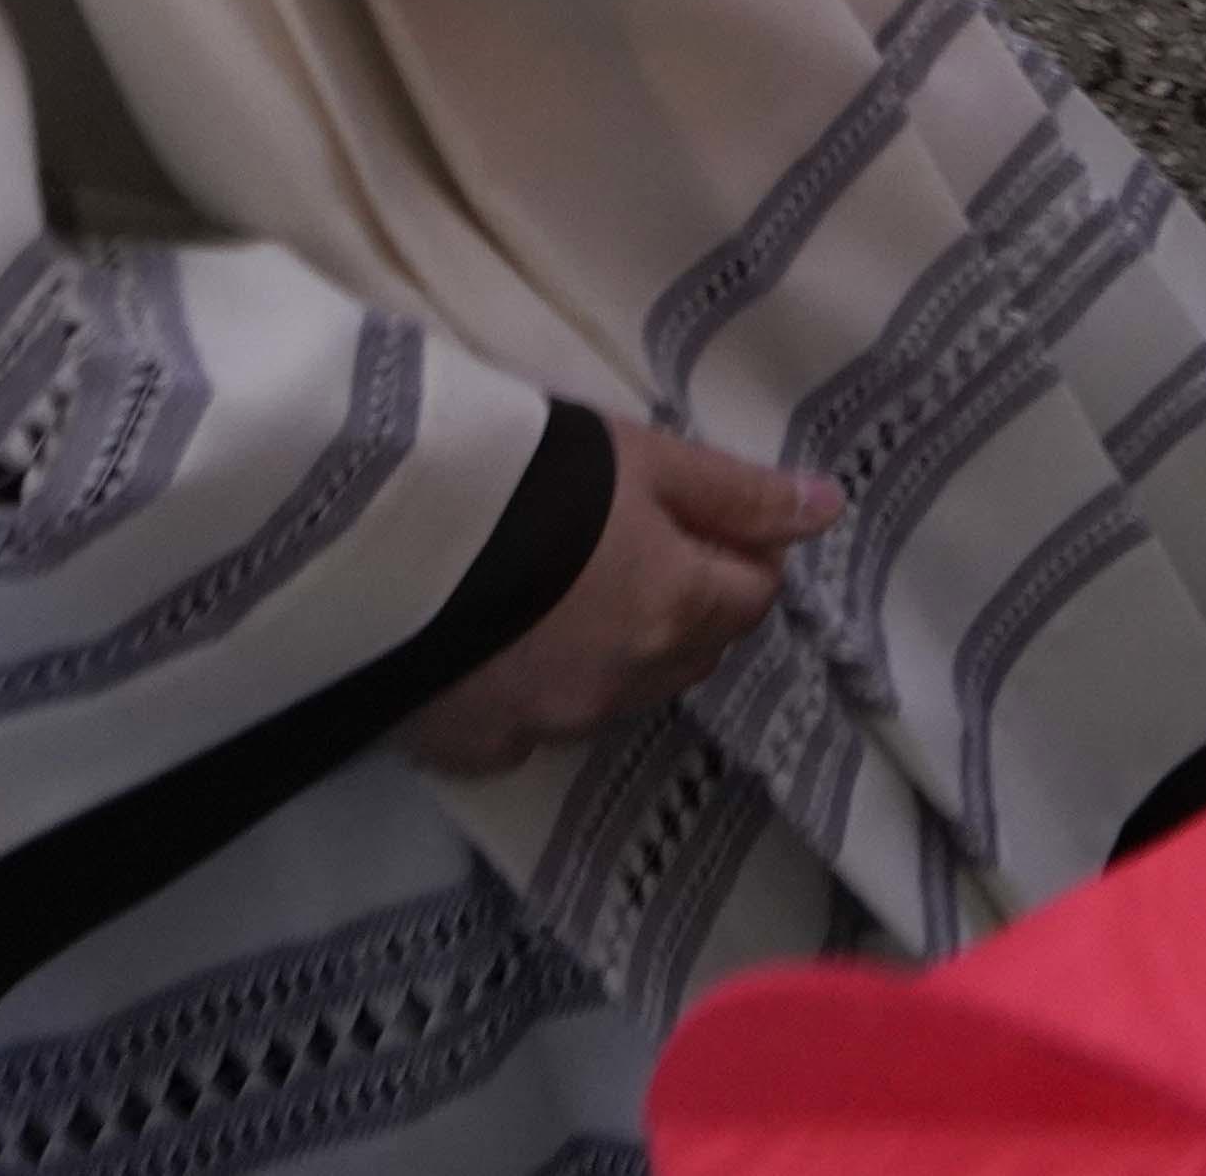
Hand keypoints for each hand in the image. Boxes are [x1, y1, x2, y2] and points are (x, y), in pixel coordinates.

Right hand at [399, 420, 840, 771]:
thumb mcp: (646, 459)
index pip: (751, 596)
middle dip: (687, 605)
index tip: (706, 516)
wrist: (377, 532)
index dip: (741, 551)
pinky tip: (502, 642)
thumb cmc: (528, 477)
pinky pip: (529, 726)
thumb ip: (739, 492)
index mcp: (674, 614)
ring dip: (617, 651)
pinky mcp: (469, 745)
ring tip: (568, 588)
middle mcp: (620, 686)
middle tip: (641, 545)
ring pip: (617, 693)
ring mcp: (543, 725)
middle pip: (690, 652)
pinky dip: (533, 689)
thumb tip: (828, 508)